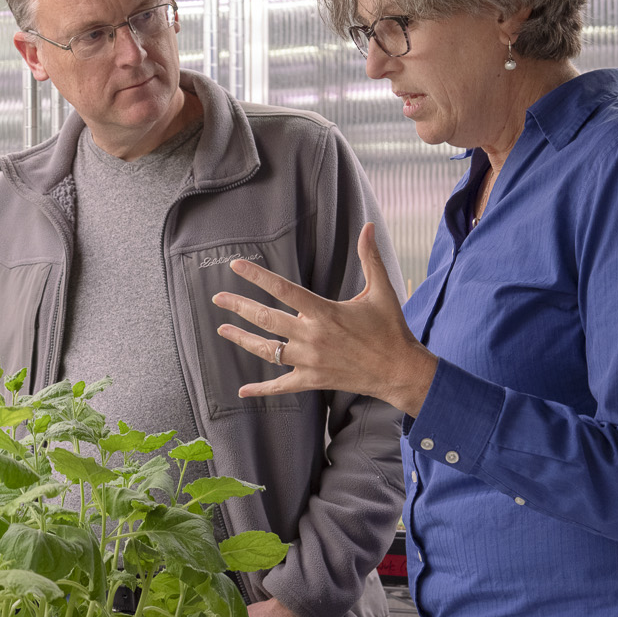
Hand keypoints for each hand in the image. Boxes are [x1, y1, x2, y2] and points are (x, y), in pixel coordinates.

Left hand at [211, 223, 436, 417]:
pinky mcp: (312, 380)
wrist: (399, 371)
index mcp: (325, 312)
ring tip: (222, 329)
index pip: (283, 290)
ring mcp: (310, 360)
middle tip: (218, 298)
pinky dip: (261, 389)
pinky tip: (242, 391)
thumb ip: (370, 258)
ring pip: (267, 350)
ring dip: (242, 339)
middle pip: (266, 319)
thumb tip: (368, 226)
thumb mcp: (381, 290)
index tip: (236, 266)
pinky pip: (281, 385)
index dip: (257, 276)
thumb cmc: (390, 329)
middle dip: (239, 306)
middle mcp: (312, 336)